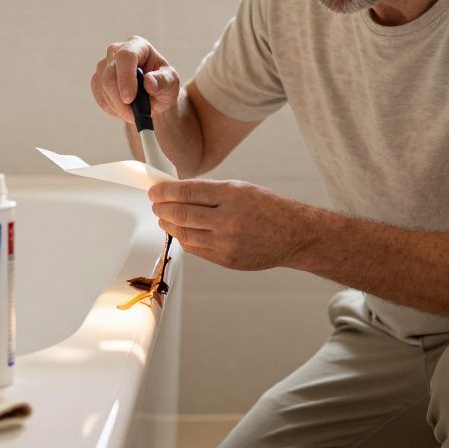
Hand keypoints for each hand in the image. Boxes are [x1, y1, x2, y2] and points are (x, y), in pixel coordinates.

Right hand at [91, 36, 180, 124]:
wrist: (153, 94)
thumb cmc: (163, 84)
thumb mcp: (171, 83)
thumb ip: (163, 82)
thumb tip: (149, 82)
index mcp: (138, 46)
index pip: (126, 56)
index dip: (125, 77)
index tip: (129, 98)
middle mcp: (117, 51)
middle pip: (110, 75)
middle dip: (120, 101)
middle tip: (134, 116)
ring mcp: (104, 65)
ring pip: (103, 88)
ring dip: (118, 107)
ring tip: (134, 113)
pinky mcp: (97, 79)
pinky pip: (99, 97)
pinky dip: (111, 108)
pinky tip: (123, 109)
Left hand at [148, 180, 312, 270]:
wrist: (293, 235)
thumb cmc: (268, 208)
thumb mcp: (241, 188)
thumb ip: (210, 191)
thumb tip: (178, 192)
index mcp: (232, 195)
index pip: (187, 191)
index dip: (165, 191)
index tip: (155, 190)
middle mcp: (228, 219)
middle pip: (181, 213)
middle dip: (161, 208)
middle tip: (155, 204)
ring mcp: (226, 242)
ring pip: (184, 233)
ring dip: (168, 225)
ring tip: (163, 218)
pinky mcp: (225, 259)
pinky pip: (195, 249)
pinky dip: (183, 238)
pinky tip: (179, 231)